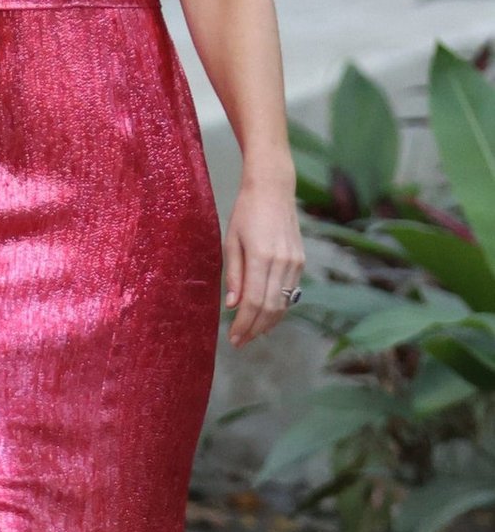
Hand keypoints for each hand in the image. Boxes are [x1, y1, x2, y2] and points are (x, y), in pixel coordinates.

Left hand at [223, 176, 304, 346]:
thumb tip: (233, 305)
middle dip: (254, 328)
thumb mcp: (231, 241)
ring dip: (267, 322)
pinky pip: (290, 292)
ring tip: (251, 334)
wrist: (273, 189)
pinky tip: (267, 317)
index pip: (254, 302)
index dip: (244, 324)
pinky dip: (279, 308)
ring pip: (283, 303)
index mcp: (261, 256)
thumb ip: (233, 274)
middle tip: (240, 342)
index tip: (234, 338)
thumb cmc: (246, 212)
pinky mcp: (301, 260)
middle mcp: (282, 261)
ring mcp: (295, 261)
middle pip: (270, 307)